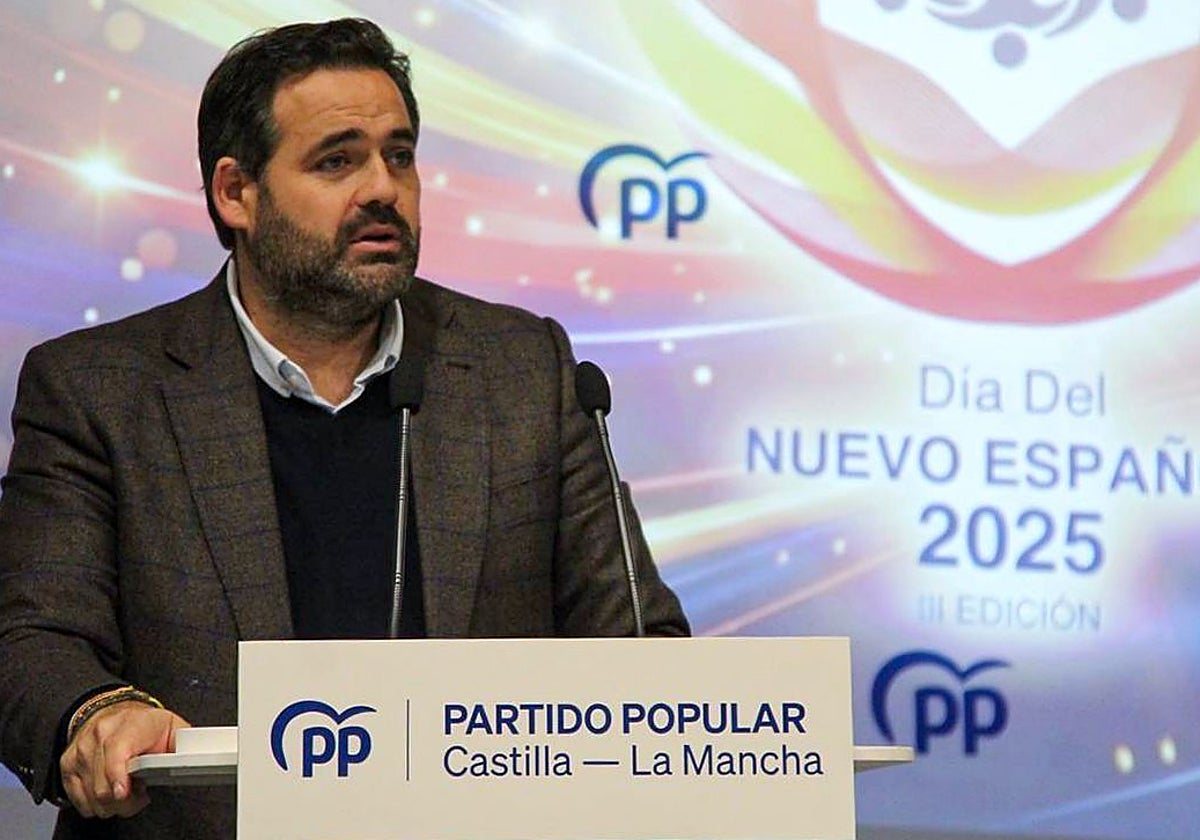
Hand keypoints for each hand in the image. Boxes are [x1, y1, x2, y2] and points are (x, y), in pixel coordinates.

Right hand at [59, 700, 190, 818]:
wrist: (115, 711)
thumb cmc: (146, 724)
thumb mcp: (173, 726)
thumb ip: (184, 743)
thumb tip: (196, 757)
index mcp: (129, 724)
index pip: (117, 750)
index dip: (118, 774)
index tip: (123, 792)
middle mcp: (100, 735)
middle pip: (104, 784)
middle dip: (125, 800)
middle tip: (140, 794)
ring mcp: (81, 750)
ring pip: (91, 797)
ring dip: (112, 804)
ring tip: (128, 789)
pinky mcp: (68, 764)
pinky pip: (79, 800)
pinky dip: (96, 803)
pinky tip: (111, 790)